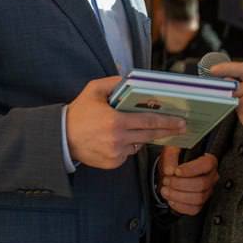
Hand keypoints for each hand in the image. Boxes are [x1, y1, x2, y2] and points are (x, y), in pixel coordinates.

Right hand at [66, 76, 186, 168]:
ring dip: (140, 137)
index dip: (167, 122)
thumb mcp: (93, 90)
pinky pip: (127, 153)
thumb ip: (114, 82)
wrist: (61, 138)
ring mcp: (116, 154)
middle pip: (149, 135)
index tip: (181, 121)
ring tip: (133, 128)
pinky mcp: (112, 163)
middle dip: (167, 131)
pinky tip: (117, 138)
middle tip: (181, 127)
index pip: (148, 122)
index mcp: (116, 121)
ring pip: (138, 145)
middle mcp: (118, 140)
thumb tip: (130, 79)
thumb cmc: (79, 112)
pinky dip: (127, 146)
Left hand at [158, 146, 217, 214]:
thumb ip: (170, 156)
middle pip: (201, 184)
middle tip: (167, 180)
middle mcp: (211, 177)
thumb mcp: (171, 149)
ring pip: (198, 198)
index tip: (176, 171)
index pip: (206, 165)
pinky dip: (180, 206)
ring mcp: (207, 192)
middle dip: (180, 184)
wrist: (171, 172)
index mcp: (208, 161)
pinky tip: (171, 199)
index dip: (191, 169)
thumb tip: (170, 170)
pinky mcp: (200, 204)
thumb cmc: (175, 159)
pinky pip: (194, 209)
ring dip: (178, 196)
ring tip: (166, 190)